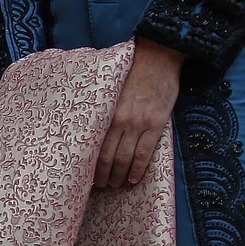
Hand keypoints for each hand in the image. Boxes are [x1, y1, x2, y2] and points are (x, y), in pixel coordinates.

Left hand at [97, 38, 184, 188]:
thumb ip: (105, 112)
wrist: (158, 59)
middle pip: (107, 157)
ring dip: (119, 176)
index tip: (86, 175)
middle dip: (103, 175)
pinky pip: (145, 153)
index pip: (94, 146)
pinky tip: (133, 179)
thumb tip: (94, 132)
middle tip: (101, 186)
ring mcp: (139, 124)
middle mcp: (120, 121)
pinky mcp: (156, 124)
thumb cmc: (132, 74)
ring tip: (115, 185)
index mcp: (106, 113)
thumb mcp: (111, 92)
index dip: (90, 165)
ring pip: (125, 159)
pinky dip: (138, 169)